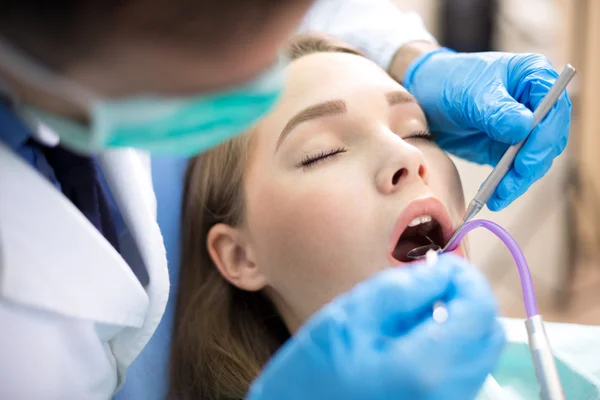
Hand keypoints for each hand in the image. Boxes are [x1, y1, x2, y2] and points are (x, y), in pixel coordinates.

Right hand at [246, 254, 504, 399]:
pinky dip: (447, 348)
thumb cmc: (311, 377)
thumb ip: (402, 289)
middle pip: (488, 335)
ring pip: (478, 355)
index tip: (442, 264)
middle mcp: (448, 395)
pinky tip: (408, 343)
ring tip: (409, 317)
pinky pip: (461, 374)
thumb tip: (442, 270)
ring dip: (456, 324)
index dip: (466, 278)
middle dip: (466, 300)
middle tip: (428, 286)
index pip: (480, 310)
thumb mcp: (349, 318)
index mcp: (427, 367)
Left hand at [403, 49, 571, 210]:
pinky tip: (494, 197)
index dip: (544, 136)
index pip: (553, 108)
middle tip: (511, 182)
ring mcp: (524, 128)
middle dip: (532, 163)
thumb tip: (523, 128)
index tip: (525, 159)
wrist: (424, 97)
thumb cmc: (449, 81)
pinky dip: (508, 184)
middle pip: (549, 138)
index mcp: (533, 76)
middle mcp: (536, 103)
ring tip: (499, 196)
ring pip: (535, 159)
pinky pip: (516, 170)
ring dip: (520, 180)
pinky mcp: (509, 148)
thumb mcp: (470, 93)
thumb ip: (496, 110)